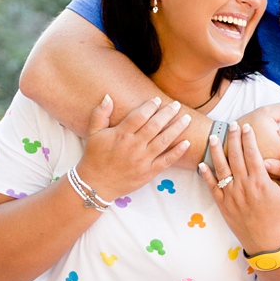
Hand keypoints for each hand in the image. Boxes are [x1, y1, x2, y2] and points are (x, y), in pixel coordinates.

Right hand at [76, 94, 192, 202]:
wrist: (96, 184)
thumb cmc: (94, 157)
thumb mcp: (92, 134)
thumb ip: (100, 114)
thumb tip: (108, 97)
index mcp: (120, 135)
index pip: (139, 116)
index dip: (150, 106)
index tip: (158, 100)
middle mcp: (133, 146)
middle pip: (154, 126)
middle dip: (167, 113)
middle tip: (177, 105)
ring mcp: (142, 160)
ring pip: (163, 141)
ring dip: (177, 128)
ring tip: (187, 118)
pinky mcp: (148, 172)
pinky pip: (166, 160)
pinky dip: (177, 152)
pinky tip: (187, 143)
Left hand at [199, 121, 279, 253]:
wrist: (266, 241)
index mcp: (260, 182)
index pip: (253, 154)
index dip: (248, 138)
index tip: (247, 126)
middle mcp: (244, 186)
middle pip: (236, 156)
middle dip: (233, 138)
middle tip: (231, 124)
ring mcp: (231, 195)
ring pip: (221, 168)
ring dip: (216, 151)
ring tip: (214, 137)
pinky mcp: (222, 204)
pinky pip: (211, 186)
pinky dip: (205, 175)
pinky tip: (201, 163)